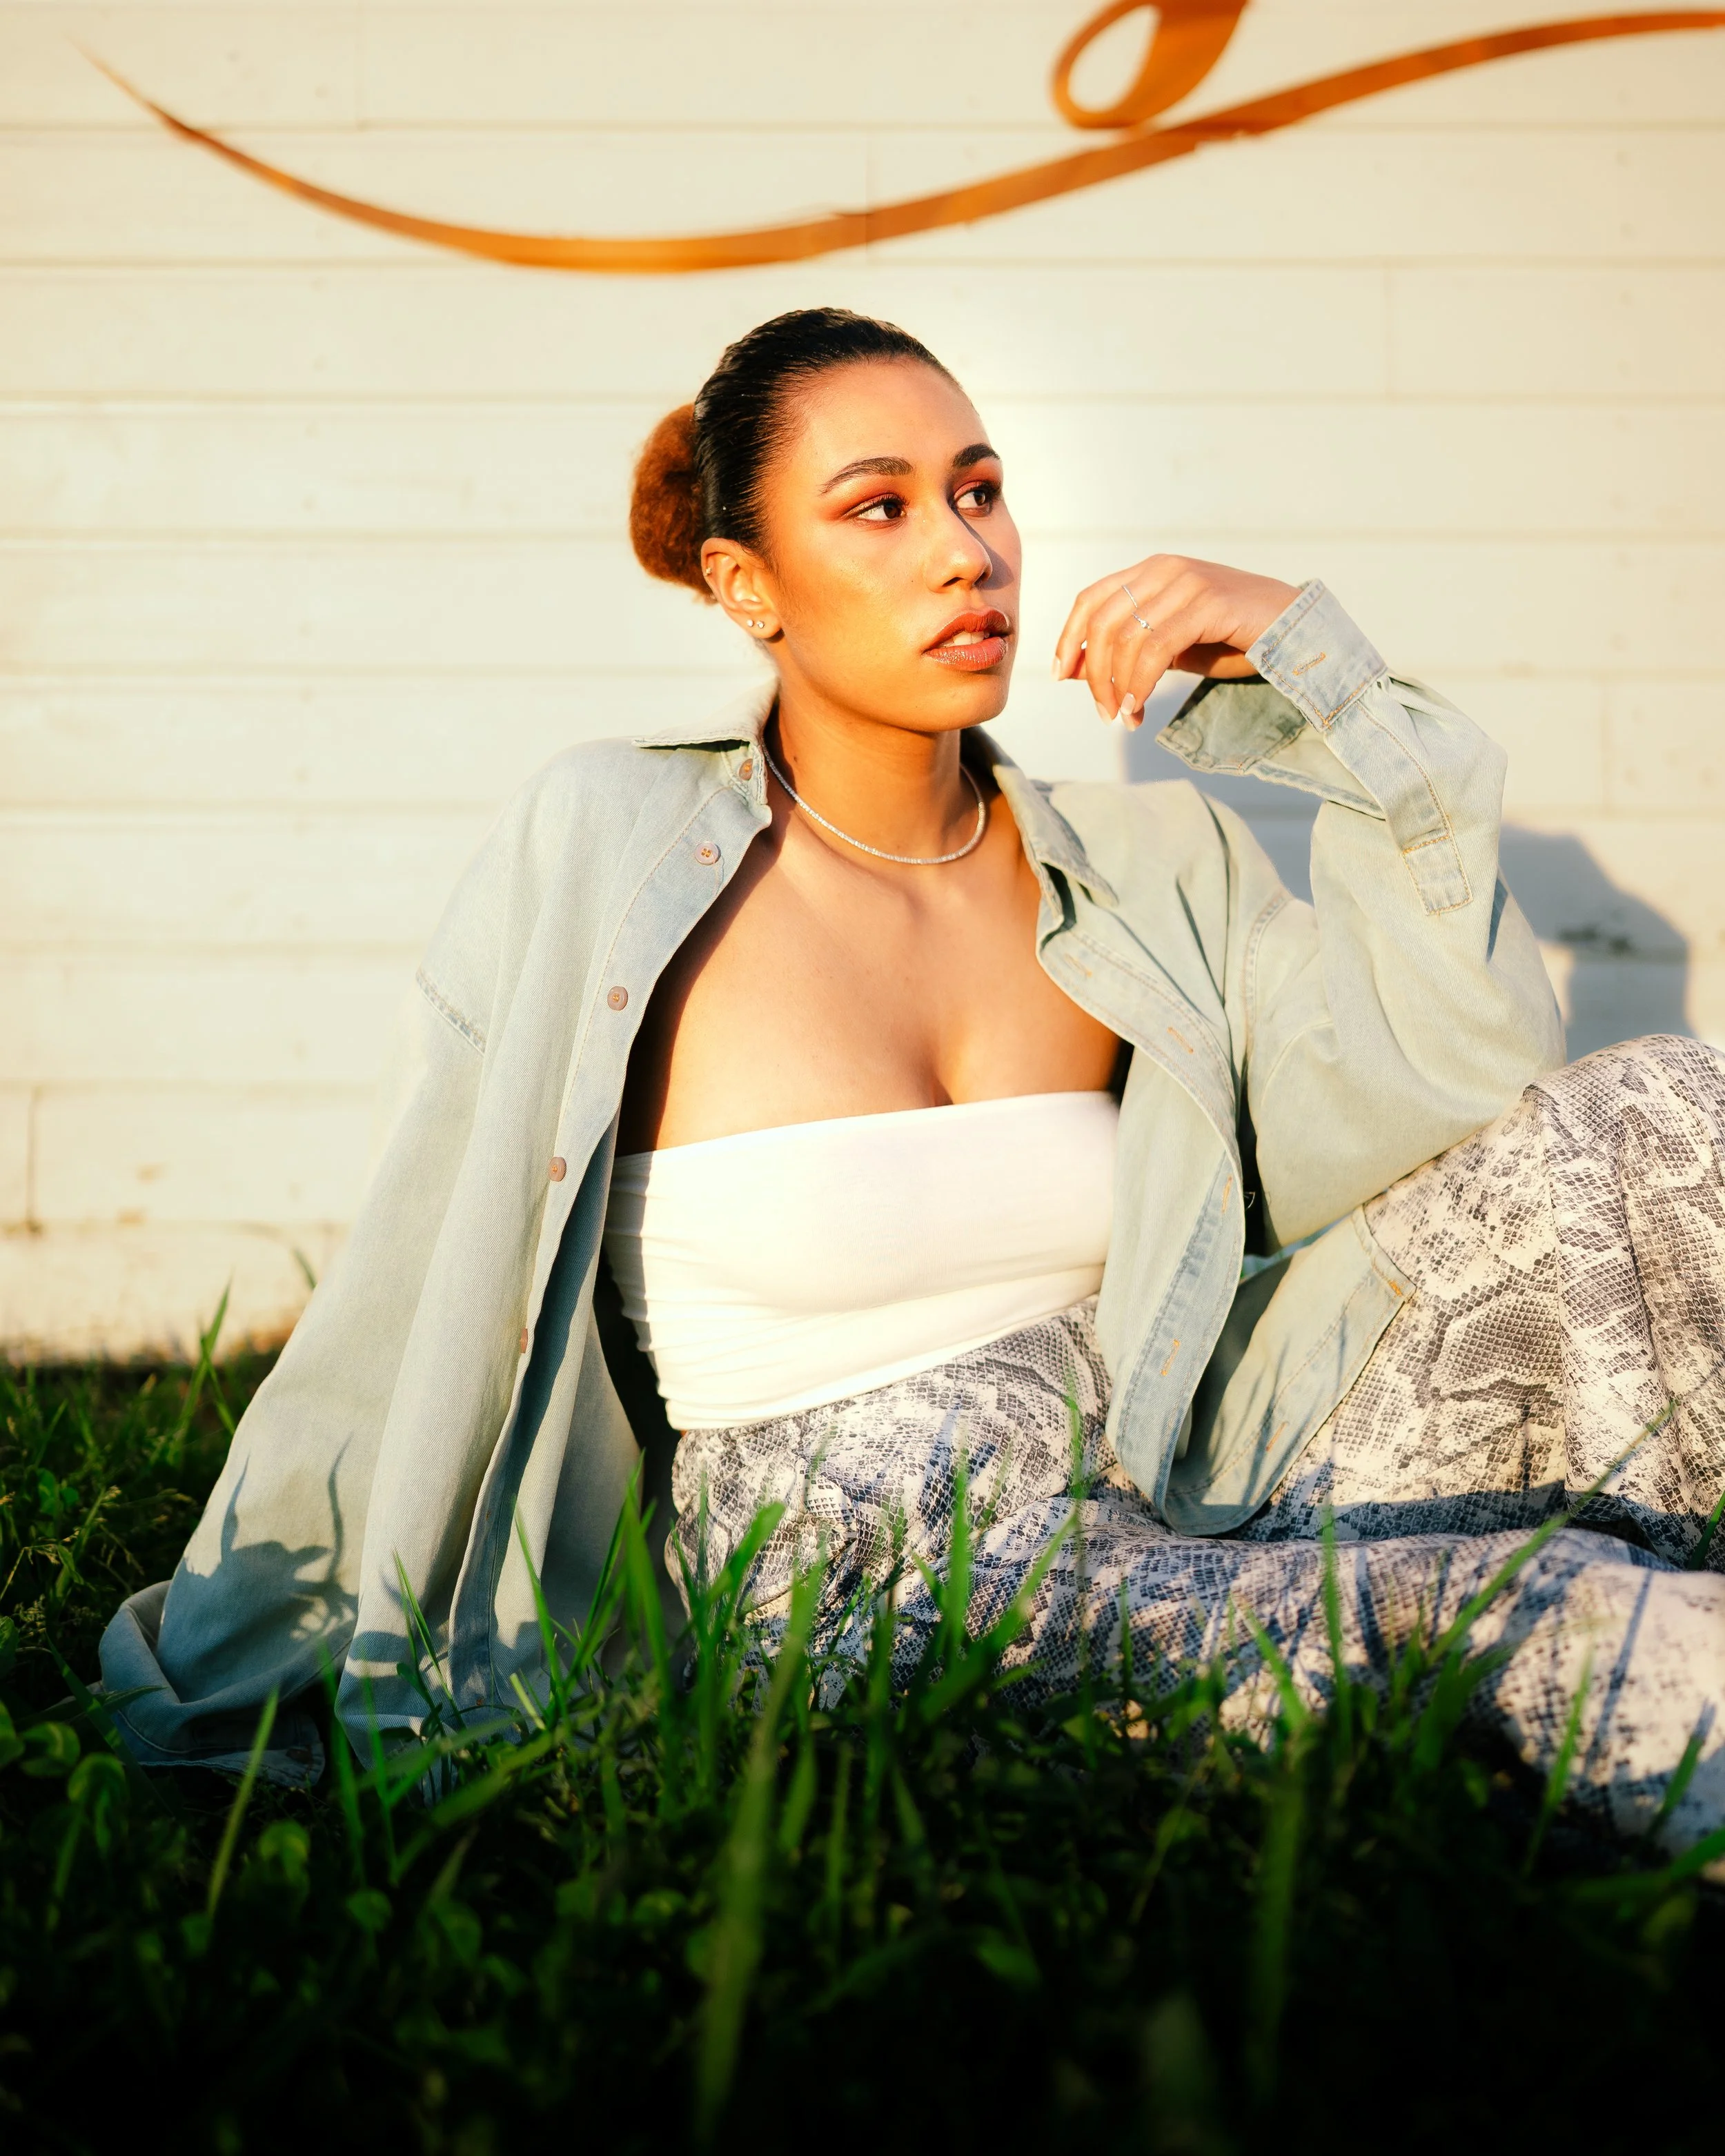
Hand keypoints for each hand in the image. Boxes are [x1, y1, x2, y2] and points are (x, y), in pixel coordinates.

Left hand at [1053, 554, 1300, 727]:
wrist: (1297, 631)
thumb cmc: (1233, 640)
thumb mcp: (1170, 648)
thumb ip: (1126, 652)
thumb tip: (1073, 670)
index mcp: (1151, 572)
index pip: (1091, 599)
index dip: (1069, 637)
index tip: (1060, 676)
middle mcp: (1165, 569)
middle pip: (1102, 622)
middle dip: (1095, 675)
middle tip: (1103, 714)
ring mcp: (1187, 582)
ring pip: (1126, 637)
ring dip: (1118, 687)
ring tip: (1125, 719)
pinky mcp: (1209, 602)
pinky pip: (1156, 648)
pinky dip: (1140, 684)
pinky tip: (1138, 708)